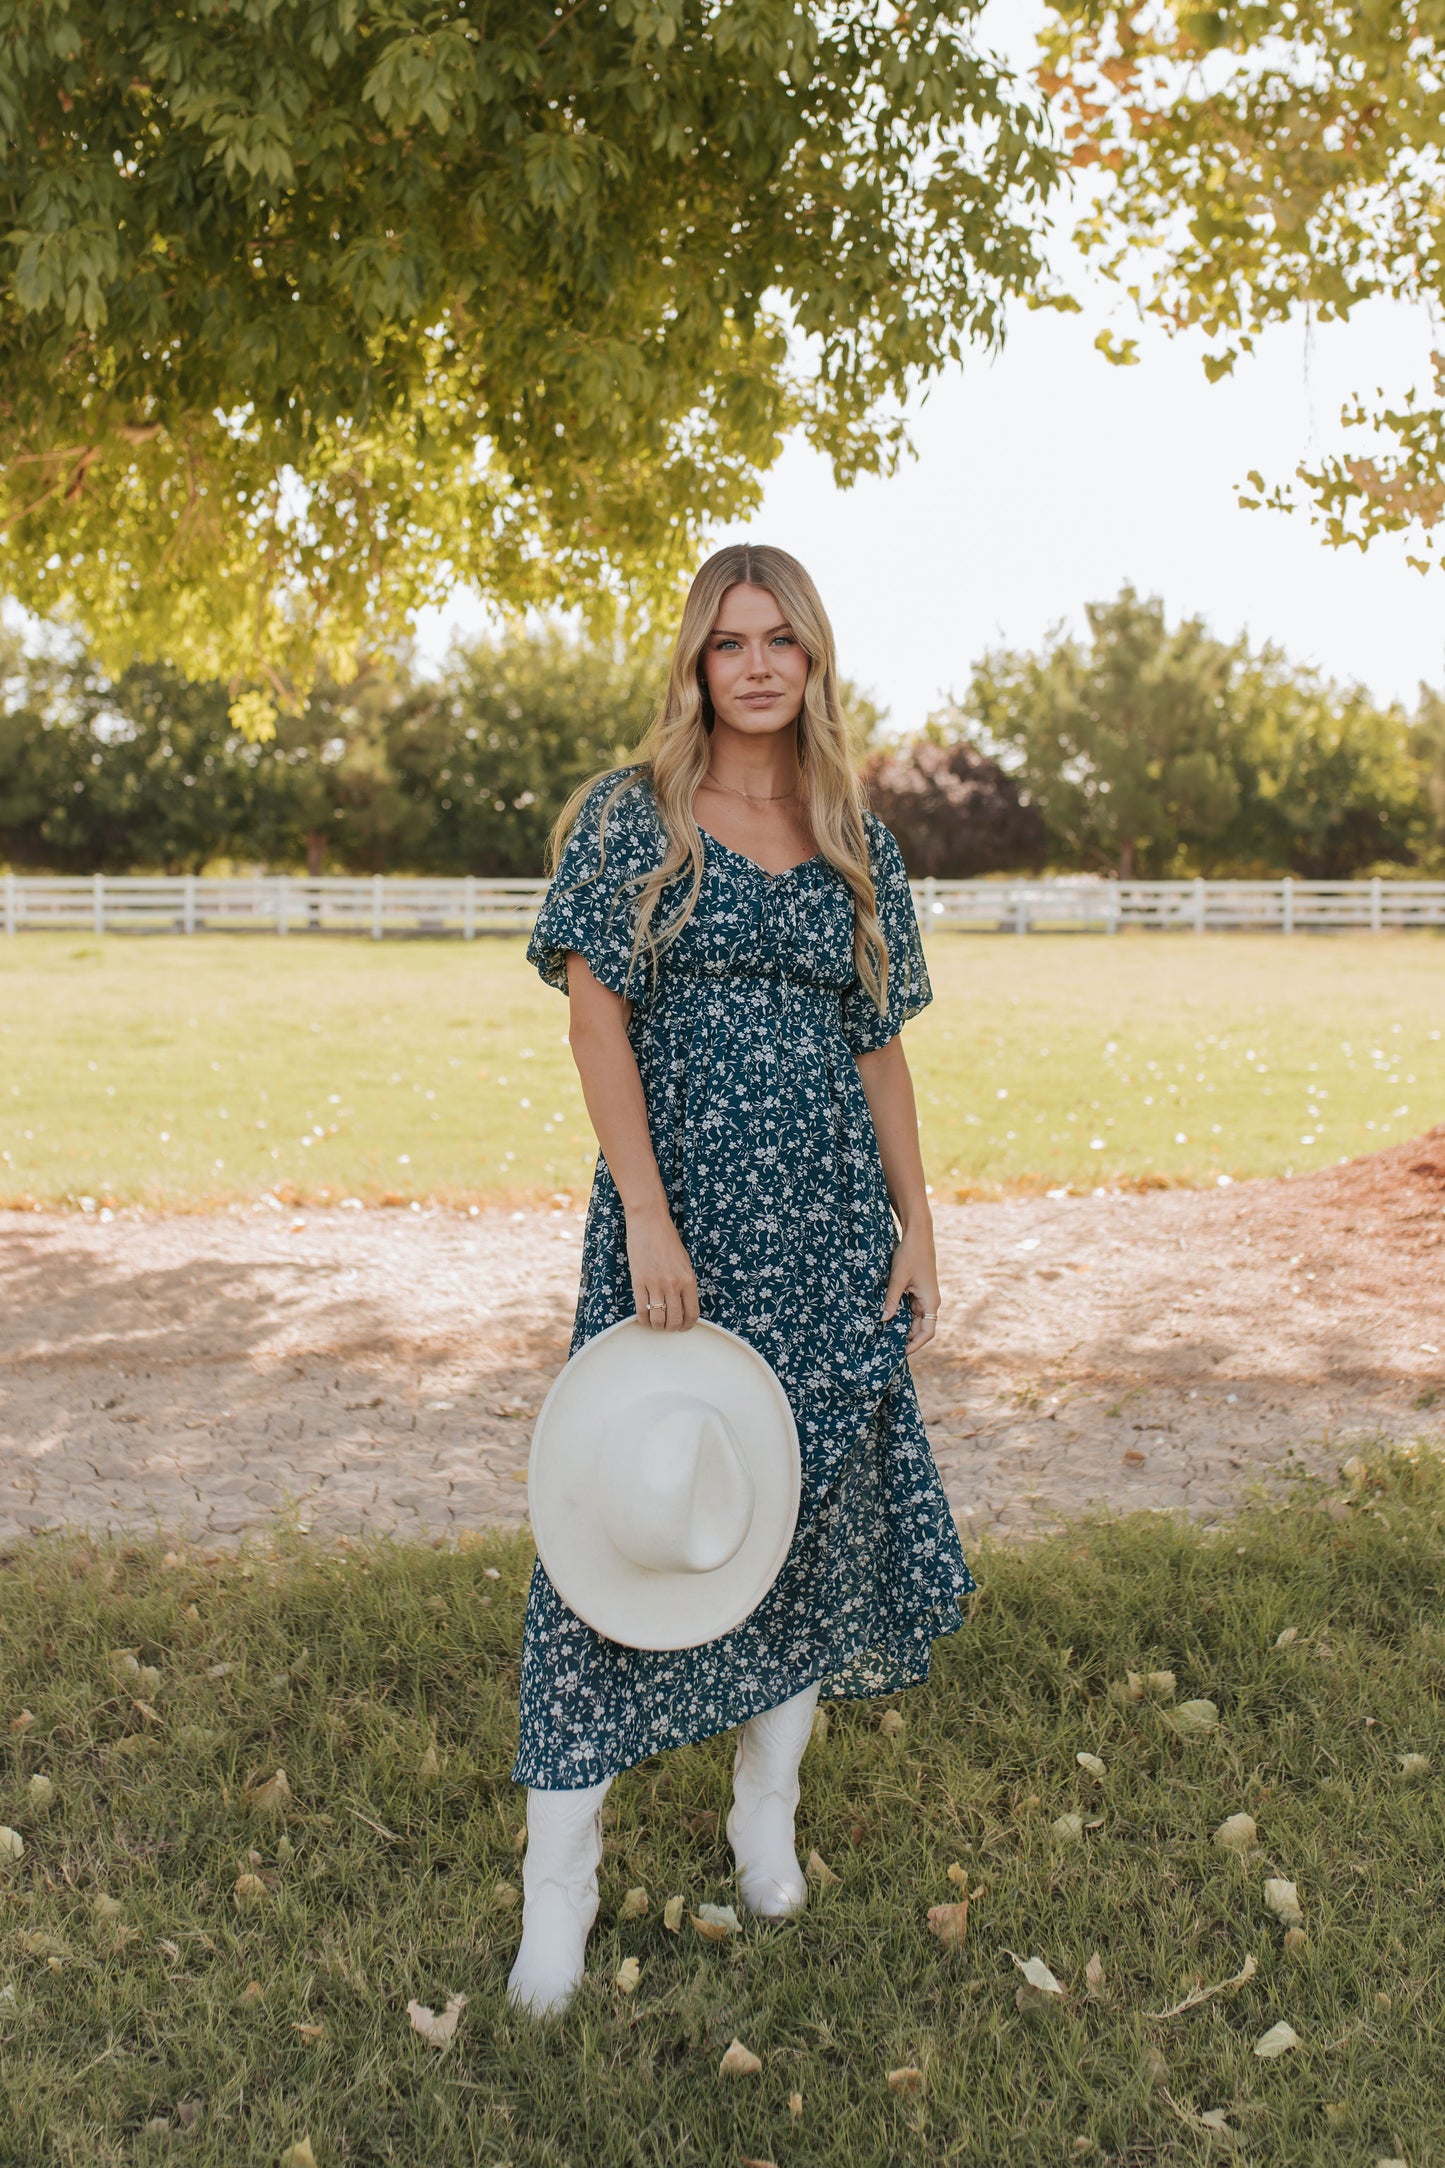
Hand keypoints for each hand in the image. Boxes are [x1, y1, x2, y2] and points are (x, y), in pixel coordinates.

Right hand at [624, 1199, 700, 1330]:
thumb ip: (685, 1283)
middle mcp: (674, 1285)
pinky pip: (641, 1310)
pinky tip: (644, 1318)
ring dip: (657, 1326)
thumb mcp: (684, 1262)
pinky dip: (643, 1319)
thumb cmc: (667, 1239)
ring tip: (655, 1323)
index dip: (687, 1325)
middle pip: (674, 1320)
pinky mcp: (638, 1282)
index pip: (692, 1313)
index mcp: (688, 1280)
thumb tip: (682, 1304)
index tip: (683, 1327)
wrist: (649, 1222)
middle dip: (671, 1328)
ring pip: (658, 1319)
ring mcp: (655, 1284)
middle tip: (668, 1327)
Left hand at [881, 1223, 940, 1351]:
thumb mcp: (898, 1278)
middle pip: (920, 1329)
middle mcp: (930, 1302)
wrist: (918, 1235)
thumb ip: (891, 1300)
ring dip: (901, 1328)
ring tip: (883, 1337)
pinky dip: (900, 1316)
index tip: (899, 1353)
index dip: (914, 1345)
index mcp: (930, 1301)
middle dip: (905, 1339)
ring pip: (914, 1320)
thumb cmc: (910, 1254)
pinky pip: (910, 1310)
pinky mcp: (917, 1291)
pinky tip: (886, 1320)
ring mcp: (924, 1297)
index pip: (927, 1333)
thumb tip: (883, 1320)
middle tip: (886, 1348)